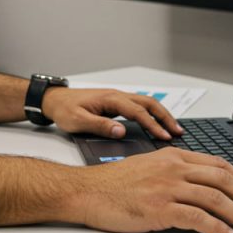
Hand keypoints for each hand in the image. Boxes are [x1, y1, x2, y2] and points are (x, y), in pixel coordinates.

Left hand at [41, 87, 182, 140]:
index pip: (137, 112)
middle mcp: (116, 95)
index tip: (164, 136)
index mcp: (110, 99)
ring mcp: (117, 98)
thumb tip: (121, 131)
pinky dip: (151, 114)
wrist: (54, 100)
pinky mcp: (115, 103)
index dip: (152, 125)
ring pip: (145, 103)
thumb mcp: (78, 122)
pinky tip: (156, 123)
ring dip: (160, 114)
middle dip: (165, 117)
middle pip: (148, 103)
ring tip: (173, 129)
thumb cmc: (64, 110)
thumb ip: (100, 126)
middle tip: (178, 132)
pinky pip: (138, 106)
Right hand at [72, 147, 232, 232]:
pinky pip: (198, 219)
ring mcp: (167, 188)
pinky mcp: (160, 209)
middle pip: (223, 180)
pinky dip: (217, 229)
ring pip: (216, 199)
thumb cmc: (114, 183)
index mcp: (172, 156)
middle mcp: (174, 168)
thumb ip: (174, 170)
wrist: (88, 191)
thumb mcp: (149, 166)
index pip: (218, 164)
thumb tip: (200, 186)